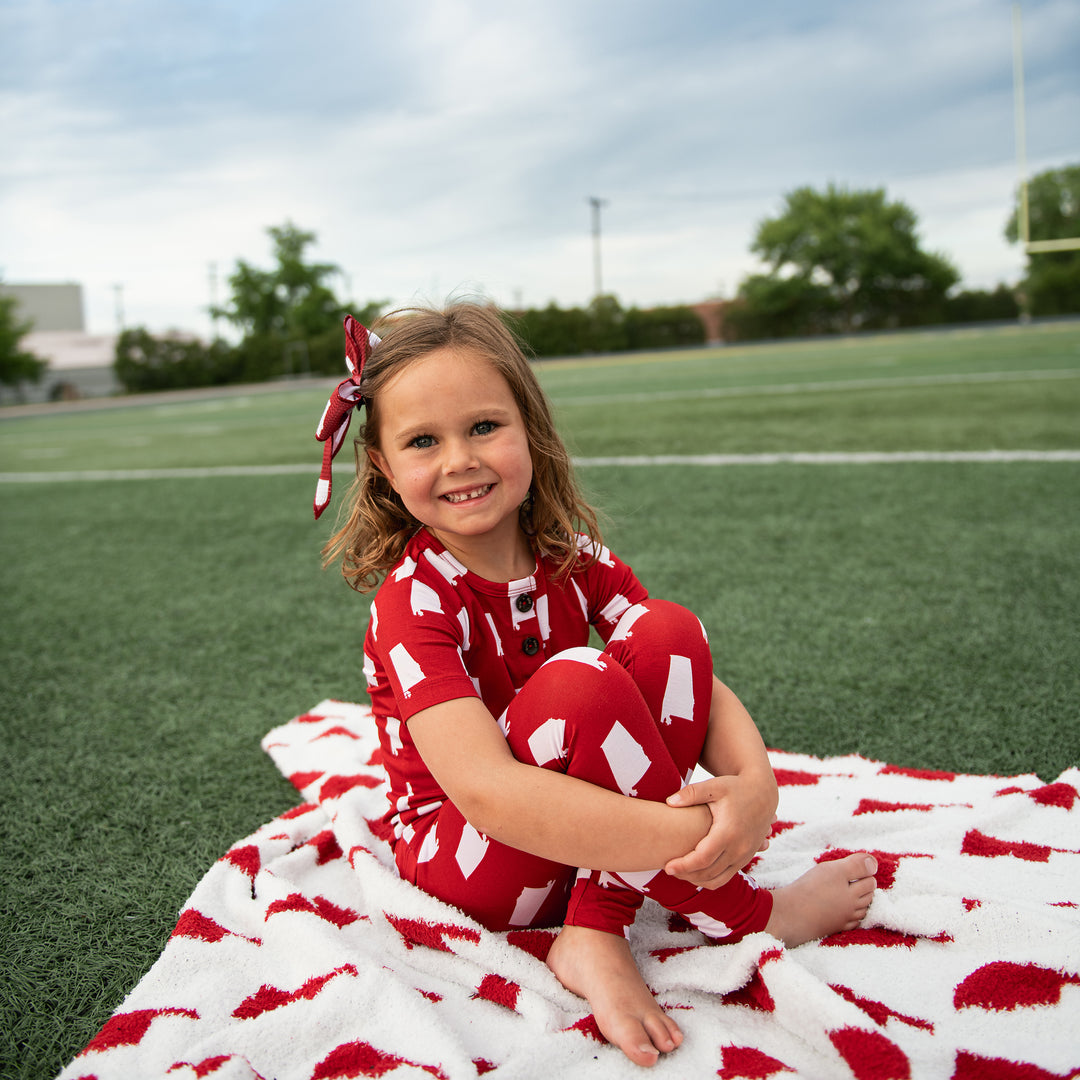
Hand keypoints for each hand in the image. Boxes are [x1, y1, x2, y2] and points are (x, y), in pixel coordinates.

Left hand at [662, 775, 775, 889]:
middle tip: (669, 870)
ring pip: (718, 879)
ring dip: (697, 880)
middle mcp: (738, 848)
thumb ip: (691, 794)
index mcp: (728, 832)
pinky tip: (695, 872)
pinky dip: (710, 880)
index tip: (667, 867)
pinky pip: (726, 877)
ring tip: (680, 872)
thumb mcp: (714, 786)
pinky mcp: (747, 858)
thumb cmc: (735, 787)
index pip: (702, 859)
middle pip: (708, 872)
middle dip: (686, 874)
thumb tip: (669, 802)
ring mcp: (744, 855)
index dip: (683, 865)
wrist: (763, 792)